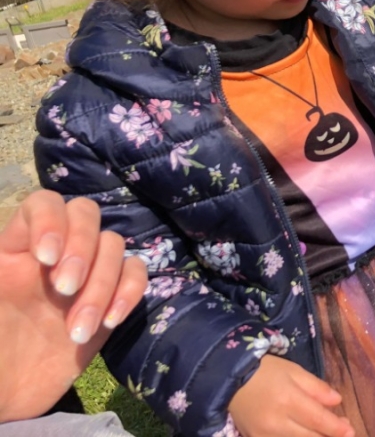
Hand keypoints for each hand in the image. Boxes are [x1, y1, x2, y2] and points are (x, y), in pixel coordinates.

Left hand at [0, 190, 146, 422]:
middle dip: (82, 248)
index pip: (45, 204)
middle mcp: (56, 251)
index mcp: (17, 246)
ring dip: (101, 286)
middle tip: (64, 291)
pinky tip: (109, 322)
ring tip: (78, 330)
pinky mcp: (111, 298)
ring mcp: (87, 273)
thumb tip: (3, 253)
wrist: (7, 397)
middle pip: (86, 214)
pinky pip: (136, 274)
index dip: (52, 221)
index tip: (46, 258)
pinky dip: (128, 293)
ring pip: (114, 246)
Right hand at [229, 355, 354, 436]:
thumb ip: (316, 387)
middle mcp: (277, 422)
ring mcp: (265, 435)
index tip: (350, 430)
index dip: (337, 428)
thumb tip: (337, 401)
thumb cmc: (265, 371)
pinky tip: (306, 434)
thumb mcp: (293, 371)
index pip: (318, 420)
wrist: (229, 380)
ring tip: (327, 434)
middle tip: (346, 433)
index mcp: (288, 400)